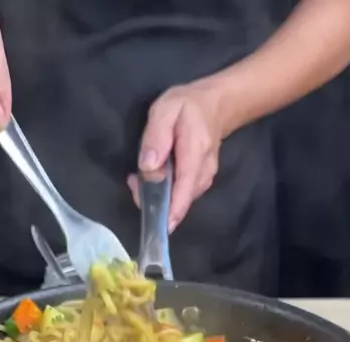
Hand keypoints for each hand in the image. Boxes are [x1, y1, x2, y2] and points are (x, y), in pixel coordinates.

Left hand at [128, 75, 230, 232]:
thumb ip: (156, 137)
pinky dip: (164, 192)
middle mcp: (203, 174)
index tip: (158, 227)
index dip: (170, 213)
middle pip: (178, 201)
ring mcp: (204, 181)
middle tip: (134, 180)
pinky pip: (180, 195)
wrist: (215, 105)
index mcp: (195, 156)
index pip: (184, 192)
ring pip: (178, 200)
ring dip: (157, 196)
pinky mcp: (200, 184)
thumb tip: (148, 167)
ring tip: (140, 177)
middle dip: (154, 200)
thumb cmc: (187, 106)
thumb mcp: (166, 110)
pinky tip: (153, 177)